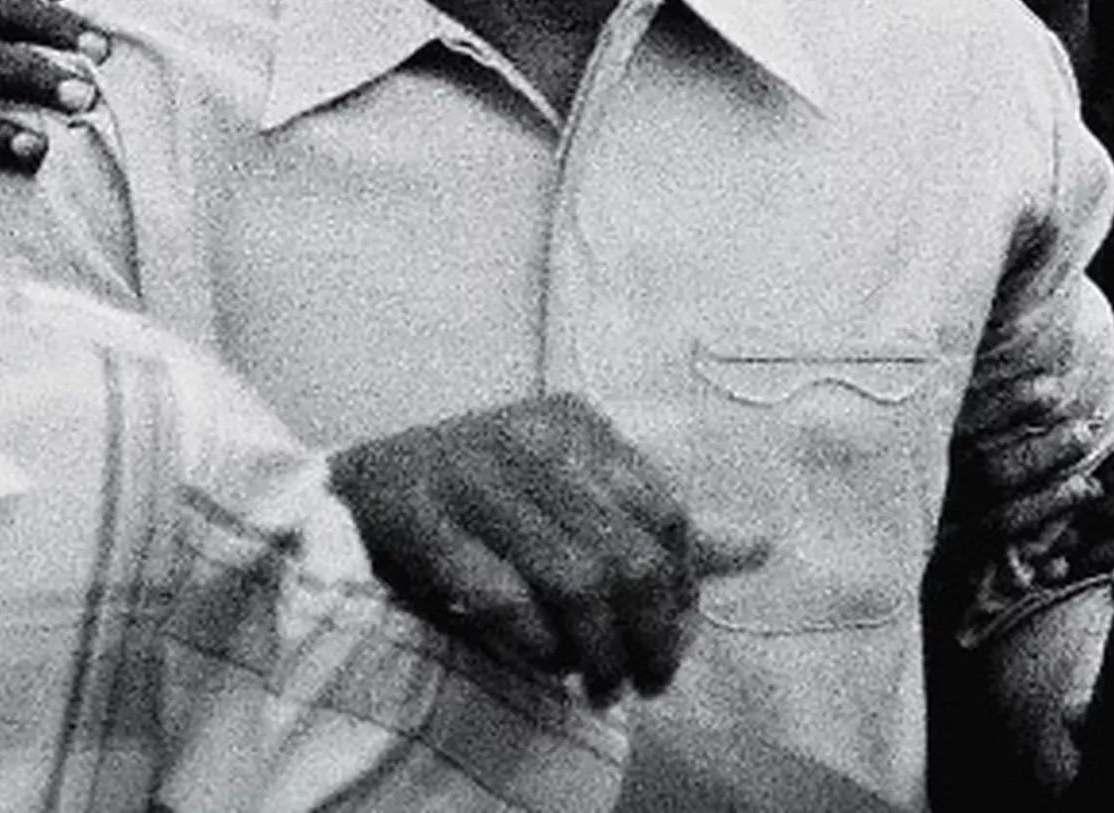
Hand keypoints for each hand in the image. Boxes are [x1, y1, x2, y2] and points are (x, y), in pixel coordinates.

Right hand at [327, 394, 770, 704]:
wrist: (354, 488)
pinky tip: (543, 661)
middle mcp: (533, 440)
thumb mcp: (571, 495)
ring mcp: (474, 476)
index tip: (670, 642)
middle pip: (630, 556)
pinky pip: (502, 597)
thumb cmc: (480, 500)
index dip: (682, 594)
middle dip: (650, 638)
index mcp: (579, 426)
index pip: (668, 516)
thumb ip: (654, 525)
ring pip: (575, 581)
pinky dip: (536, 642)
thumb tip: (760, 546)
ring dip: (597, 652)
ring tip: (598, 686)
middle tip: (644, 683)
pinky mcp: (421, 519)